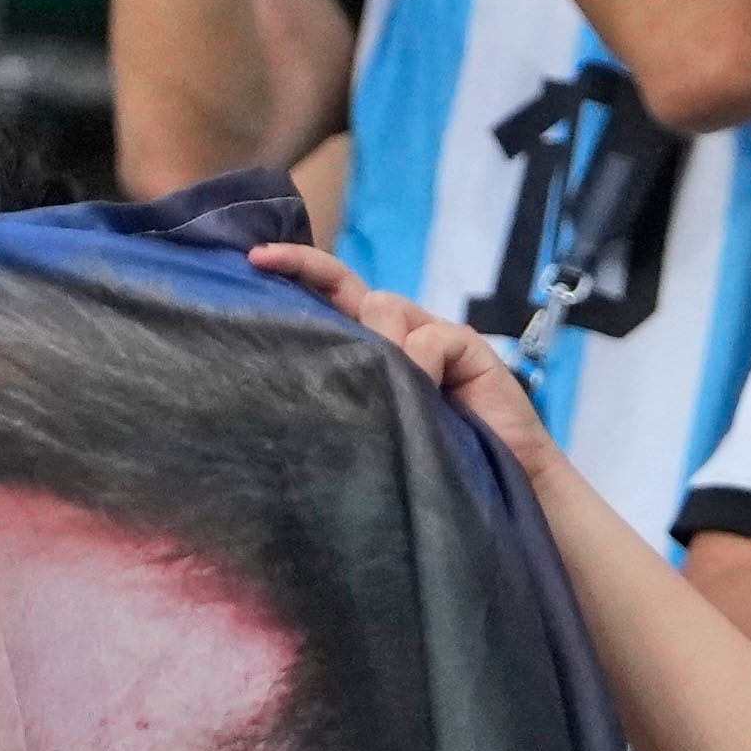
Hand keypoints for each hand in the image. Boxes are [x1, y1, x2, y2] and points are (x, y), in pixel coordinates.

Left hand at [250, 239, 564, 479]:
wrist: (496, 491)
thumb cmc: (428, 467)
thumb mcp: (375, 429)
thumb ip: (350, 398)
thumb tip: (308, 371)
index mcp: (376, 353)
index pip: (336, 301)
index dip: (301, 273)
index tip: (255, 259)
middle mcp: (402, 335)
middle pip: (354, 293)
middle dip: (310, 273)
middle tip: (261, 264)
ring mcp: (435, 335)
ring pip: (384, 309)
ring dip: (376, 348)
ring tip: (390, 395)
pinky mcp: (467, 345)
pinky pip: (428, 339)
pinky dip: (420, 366)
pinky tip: (429, 396)